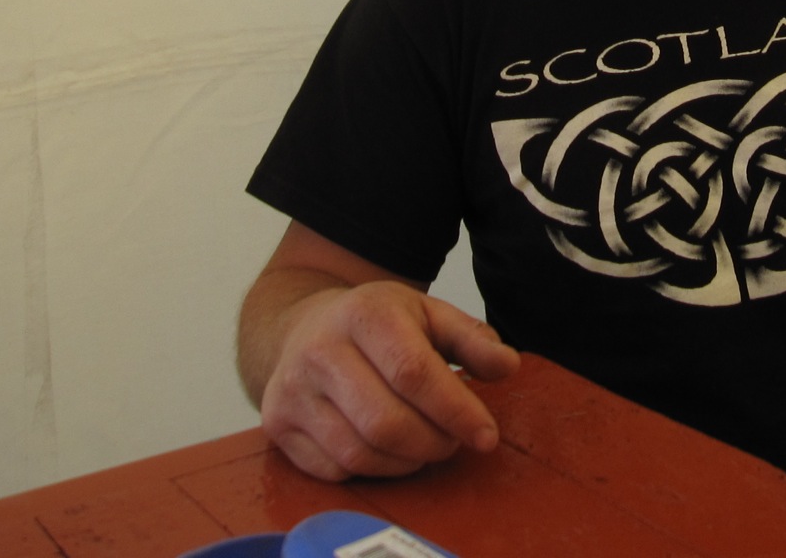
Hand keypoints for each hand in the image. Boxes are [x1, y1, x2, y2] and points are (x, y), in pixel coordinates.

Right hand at [259, 280, 520, 479]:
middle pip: (386, 422)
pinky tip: (390, 451)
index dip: (455, 410)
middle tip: (453, 440)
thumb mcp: (428, 314)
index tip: (486, 434)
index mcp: (364, 314)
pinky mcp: (278, 426)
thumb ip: (472, 339)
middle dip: (433, 442)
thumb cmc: (375, 323)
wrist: (301, 326)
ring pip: (360, 453)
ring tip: (426, 444)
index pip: (413, 372)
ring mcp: (292, 391)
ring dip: (406, 461)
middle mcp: (320, 351)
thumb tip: (507, 366)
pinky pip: (335, 470)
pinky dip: (373, 470)